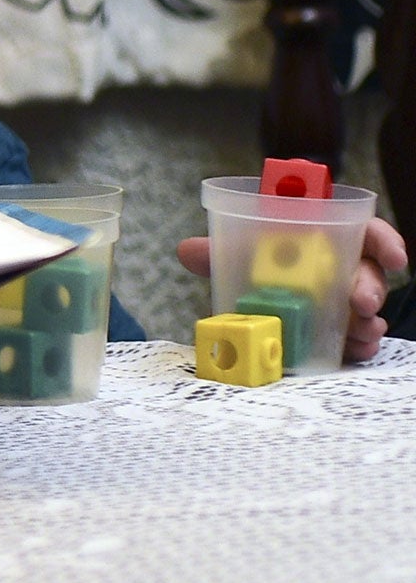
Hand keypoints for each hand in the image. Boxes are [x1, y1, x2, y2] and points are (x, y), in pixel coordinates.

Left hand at [178, 216, 408, 363]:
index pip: (364, 231)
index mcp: (322, 238)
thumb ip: (217, 251)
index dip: (384, 240)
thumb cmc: (253, 260)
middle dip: (370, 287)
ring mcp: (343, 300)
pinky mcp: (340, 330)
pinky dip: (357, 345)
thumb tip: (188, 251)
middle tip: (360, 301)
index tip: (394, 257)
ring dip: (366, 320)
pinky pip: (357, 338)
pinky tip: (354, 350)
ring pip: (366, 309)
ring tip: (360, 331)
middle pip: (368, 273)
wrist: (248, 293)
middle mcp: (340, 267)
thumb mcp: (237, 253)